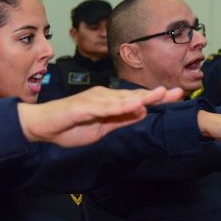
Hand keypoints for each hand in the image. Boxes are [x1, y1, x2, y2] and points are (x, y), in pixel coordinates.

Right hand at [17, 86, 183, 146]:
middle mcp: (103, 96)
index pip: (136, 100)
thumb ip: (121, 119)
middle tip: (178, 92)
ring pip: (121, 99)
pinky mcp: (82, 107)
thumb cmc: (69, 126)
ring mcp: (93, 100)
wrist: (42, 126)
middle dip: (156, 95)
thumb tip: (142, 111)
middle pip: (133, 96)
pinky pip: (103, 107)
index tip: (177, 95)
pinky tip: (132, 105)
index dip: (156, 98)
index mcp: (109, 102)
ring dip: (141, 97)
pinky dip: (118, 106)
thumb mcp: (102, 128)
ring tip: (160, 95)